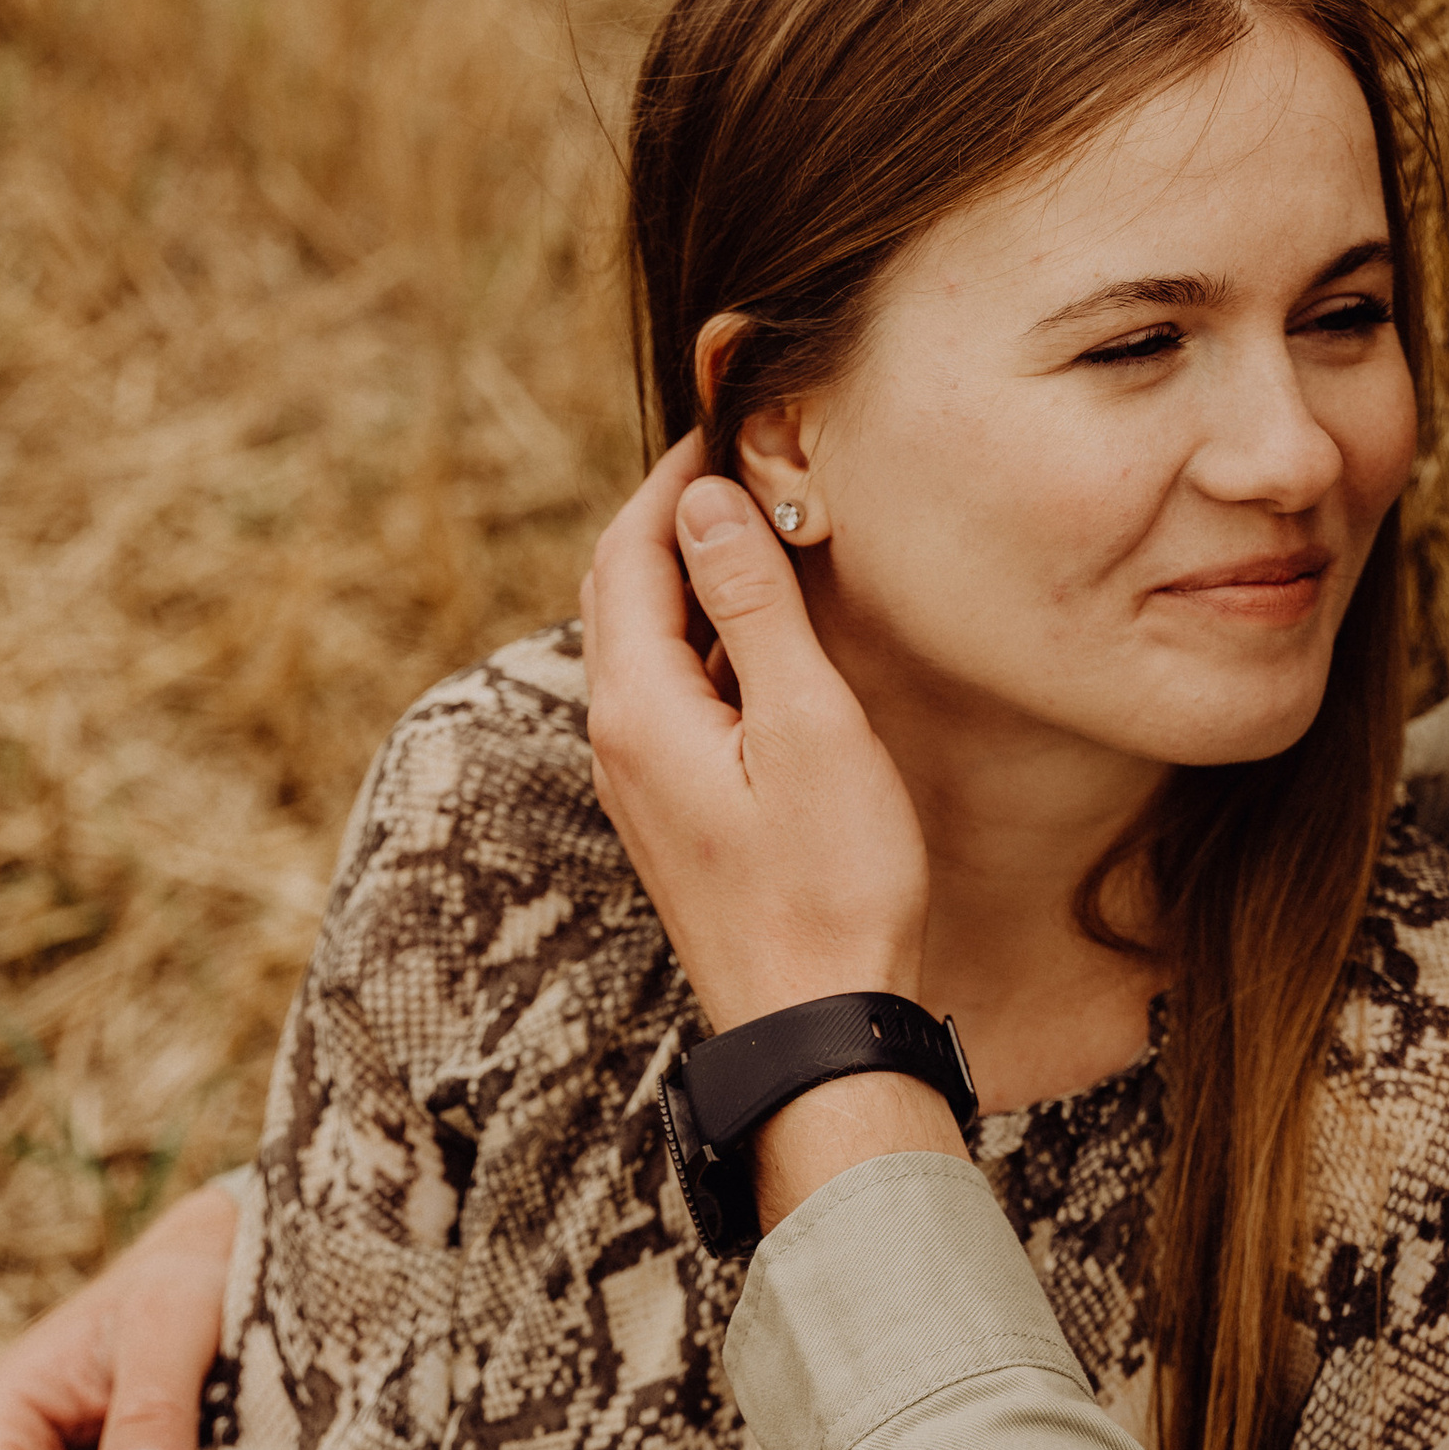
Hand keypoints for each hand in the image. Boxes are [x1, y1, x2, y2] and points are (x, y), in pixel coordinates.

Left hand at [580, 437, 930, 1027]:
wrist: (817, 1026)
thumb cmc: (831, 883)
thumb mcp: (807, 725)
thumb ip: (754, 607)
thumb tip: (709, 502)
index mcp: (637, 705)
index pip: (629, 553)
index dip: (672, 479)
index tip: (724, 424)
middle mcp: (617, 739)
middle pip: (618, 593)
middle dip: (667, 518)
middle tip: (736, 464)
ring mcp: (639, 784)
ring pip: (640, 646)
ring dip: (687, 580)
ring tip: (757, 534)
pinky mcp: (672, 816)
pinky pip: (667, 697)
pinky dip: (702, 641)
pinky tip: (759, 643)